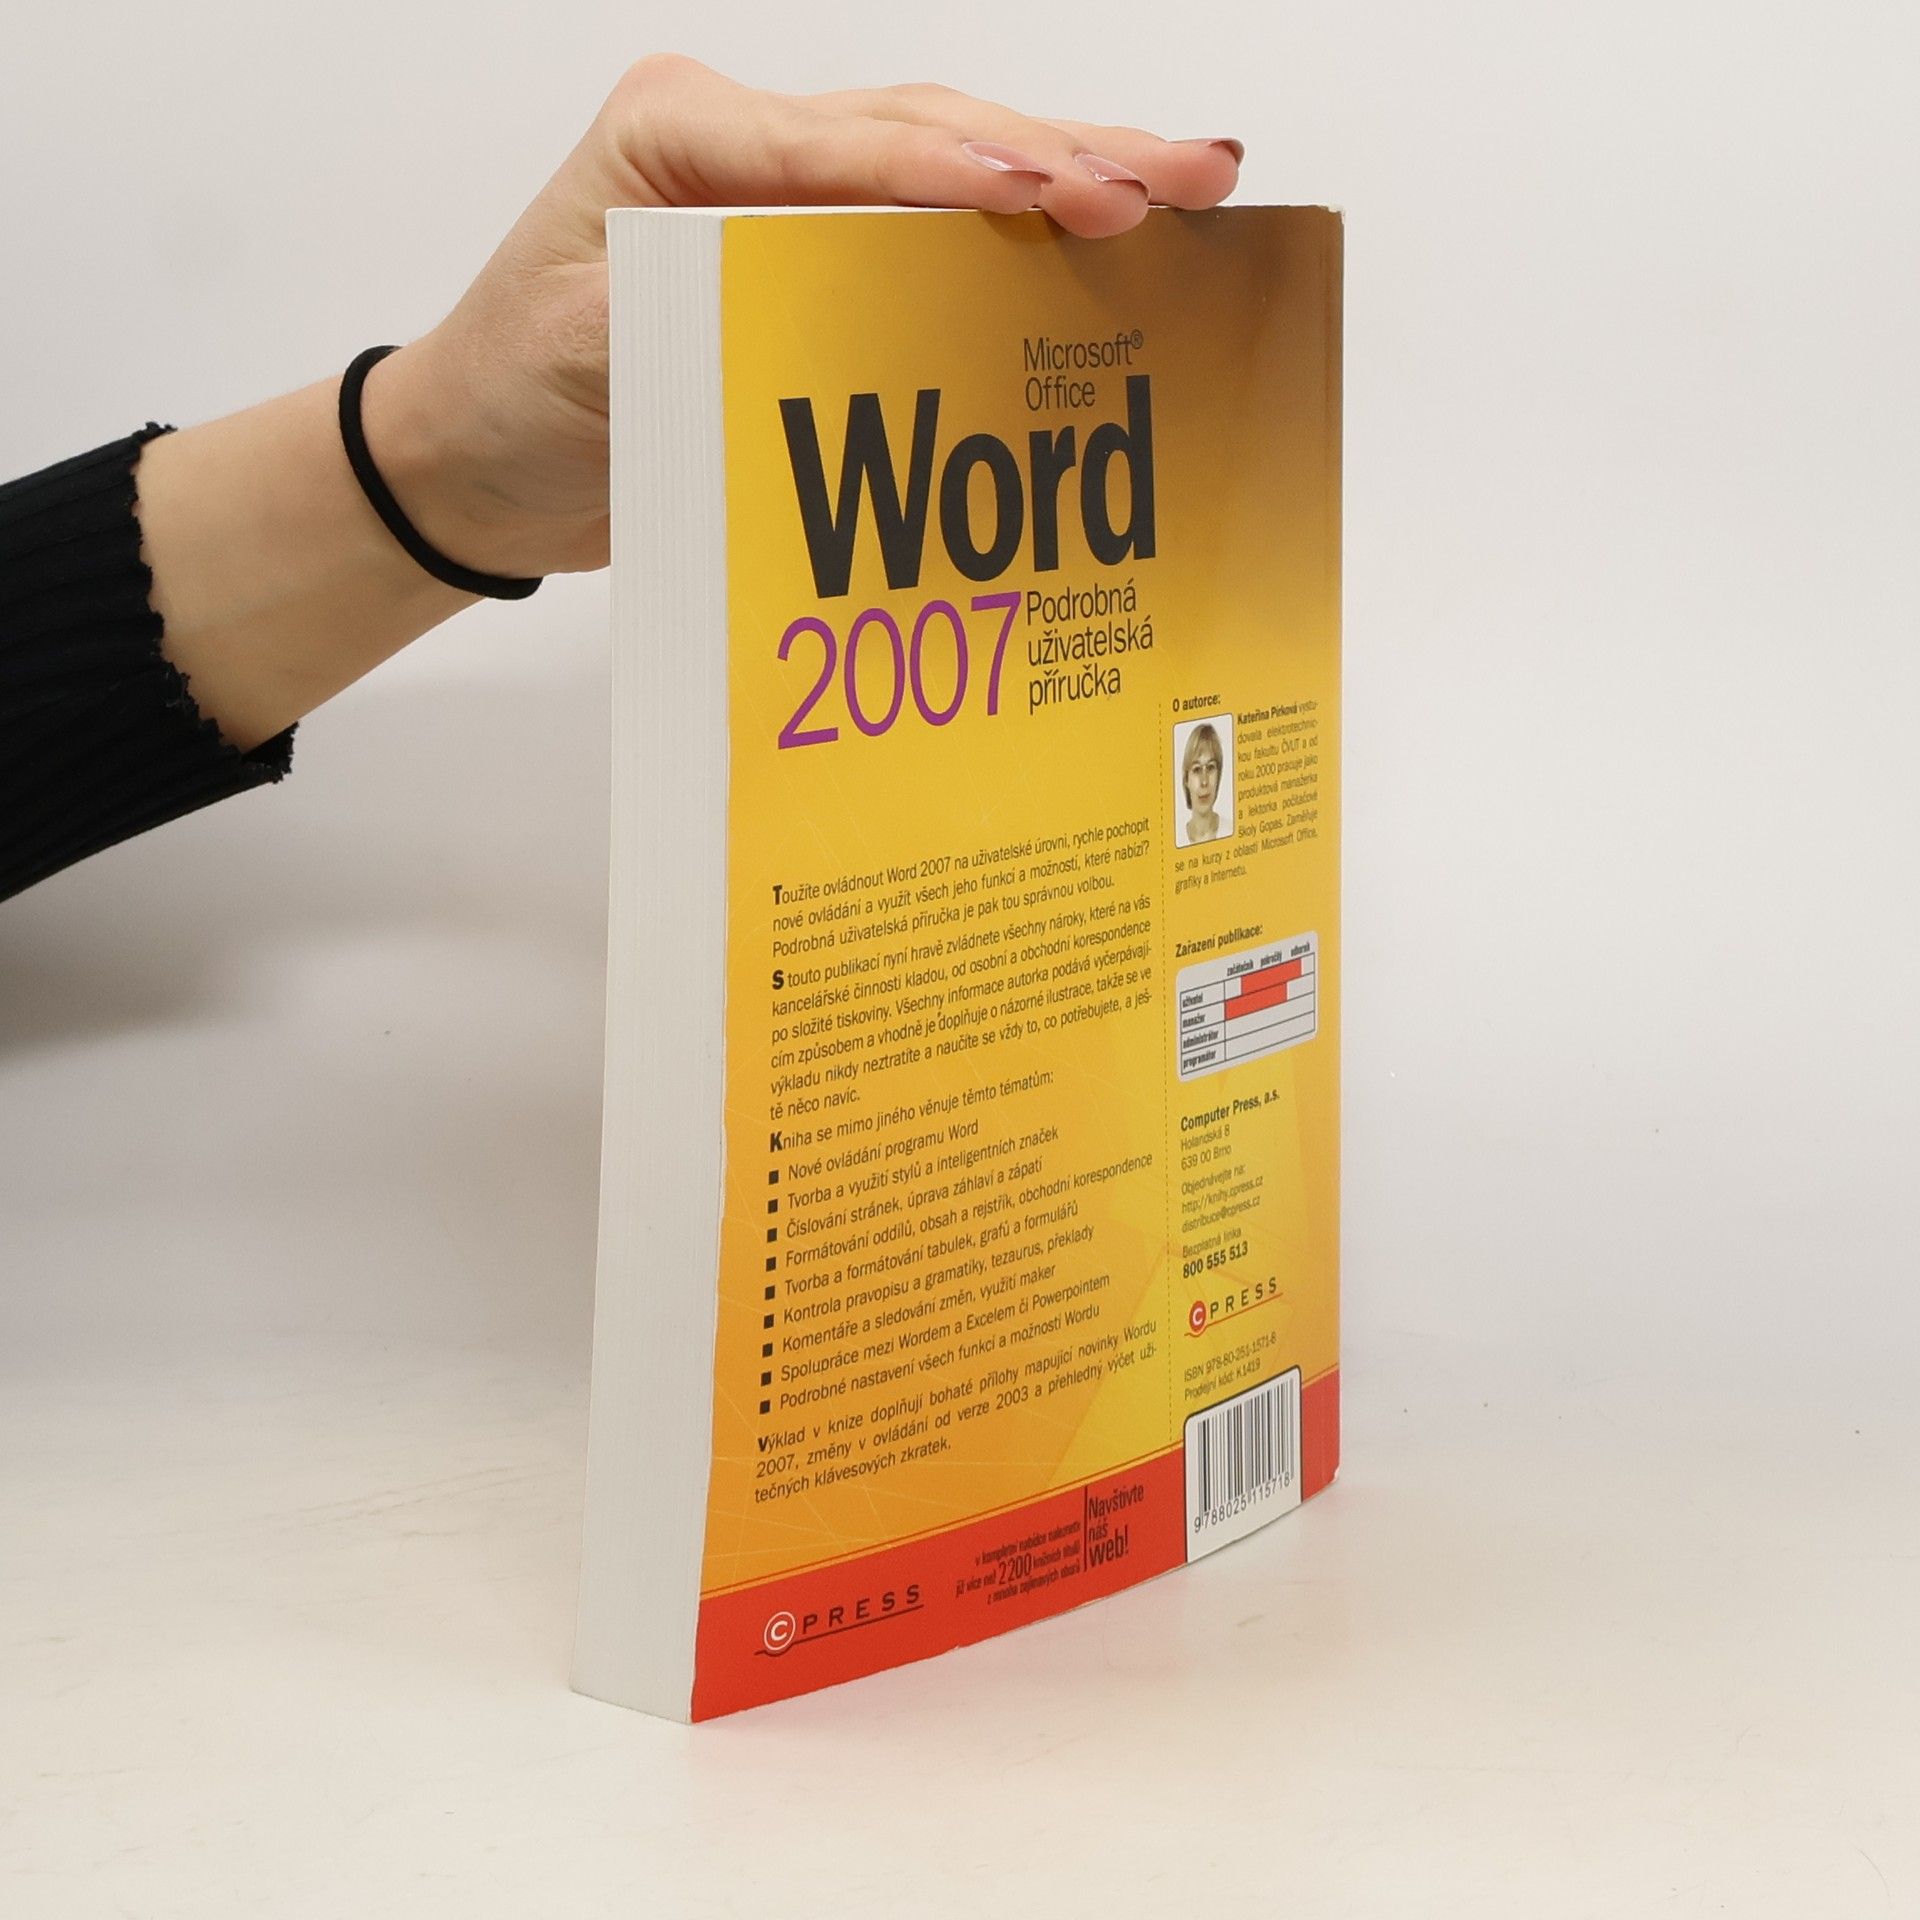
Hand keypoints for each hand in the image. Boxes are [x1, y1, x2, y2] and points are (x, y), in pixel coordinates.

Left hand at [371, 55, 1243, 579]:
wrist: (479, 461)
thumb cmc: (510, 393)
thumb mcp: (585, 349)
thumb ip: (704, 307)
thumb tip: (834, 292)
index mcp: (685, 134)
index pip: (850, 141)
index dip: (961, 169)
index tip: (1063, 193)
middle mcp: (749, 149)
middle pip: (932, 131)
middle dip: (1066, 151)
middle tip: (1190, 173)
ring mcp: (789, 204)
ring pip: (953, 173)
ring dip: (1072, 180)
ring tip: (1189, 187)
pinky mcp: (815, 270)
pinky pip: (933, 247)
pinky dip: (1022, 253)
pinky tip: (1108, 251)